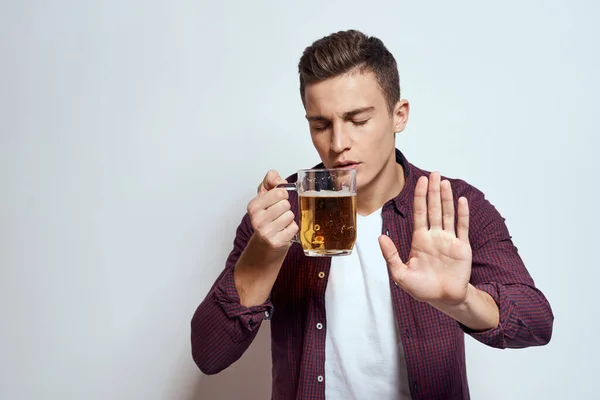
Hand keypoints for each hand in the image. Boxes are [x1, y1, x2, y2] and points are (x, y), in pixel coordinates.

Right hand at [248, 170, 298, 251]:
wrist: (264, 244)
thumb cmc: (266, 218)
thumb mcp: (265, 196)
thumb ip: (270, 180)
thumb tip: (277, 178)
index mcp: (253, 206)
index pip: (279, 192)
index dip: (283, 195)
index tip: (278, 200)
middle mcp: (257, 219)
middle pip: (286, 204)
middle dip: (286, 207)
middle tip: (279, 213)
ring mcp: (266, 232)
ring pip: (290, 215)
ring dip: (289, 219)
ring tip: (281, 223)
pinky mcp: (276, 242)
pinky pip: (294, 227)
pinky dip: (292, 229)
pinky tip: (284, 231)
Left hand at [379, 172, 471, 305]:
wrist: (443, 299)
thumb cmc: (422, 288)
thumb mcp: (401, 274)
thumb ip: (391, 255)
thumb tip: (380, 237)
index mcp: (420, 239)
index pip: (419, 213)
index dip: (420, 196)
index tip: (420, 181)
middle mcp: (434, 236)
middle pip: (434, 208)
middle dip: (433, 191)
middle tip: (434, 174)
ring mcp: (449, 240)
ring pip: (448, 214)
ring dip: (446, 198)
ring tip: (445, 182)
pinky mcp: (462, 247)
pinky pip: (462, 227)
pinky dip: (462, 214)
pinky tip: (461, 201)